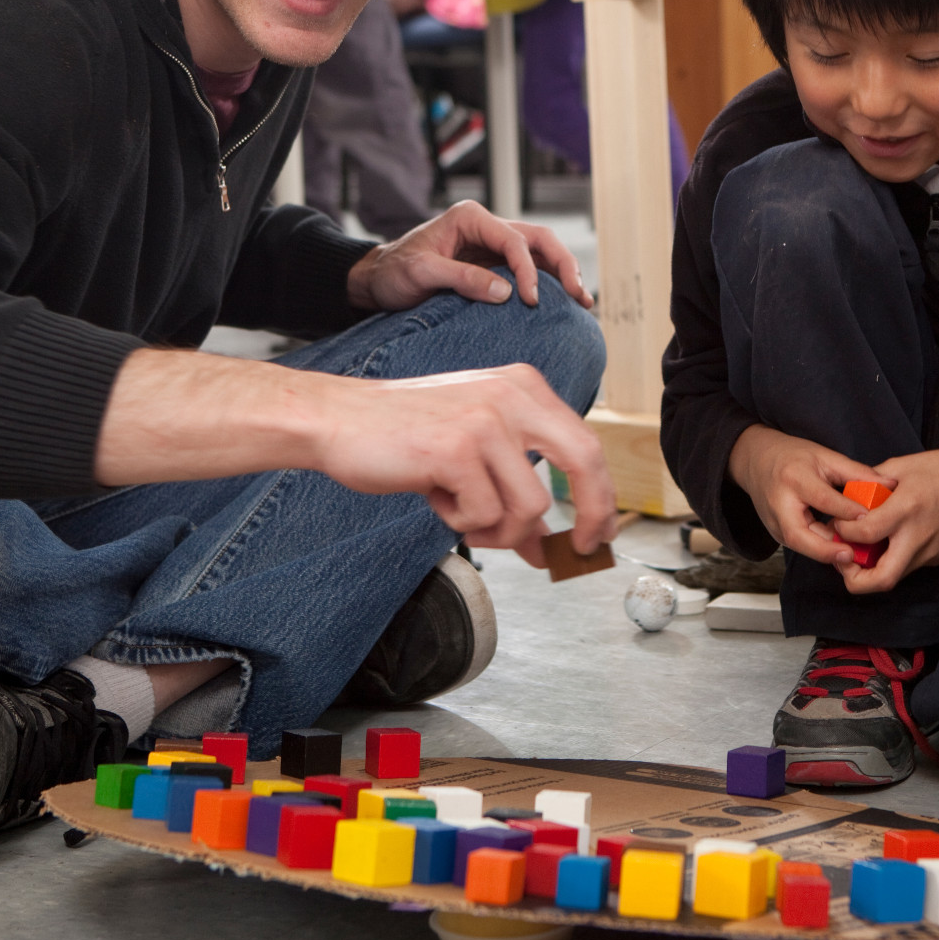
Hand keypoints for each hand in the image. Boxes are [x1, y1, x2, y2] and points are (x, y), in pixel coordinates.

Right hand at [96, 351, 617, 559]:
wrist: (338, 420)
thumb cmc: (404, 437)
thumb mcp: (474, 453)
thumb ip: (516, 489)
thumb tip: (549, 547)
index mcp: (524, 387)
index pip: (587, 444)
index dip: (600, 496)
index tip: (597, 535)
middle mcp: (513, 395)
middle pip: (584, 463)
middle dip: (589, 516)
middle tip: (574, 552)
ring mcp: (486, 420)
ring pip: (530, 506)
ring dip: (497, 529)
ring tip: (458, 511)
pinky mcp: (457, 448)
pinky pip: (485, 515)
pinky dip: (461, 522)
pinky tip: (434, 497)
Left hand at [347, 201, 593, 313]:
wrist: (378, 279)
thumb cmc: (394, 272)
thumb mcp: (422, 274)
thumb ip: (463, 280)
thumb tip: (506, 293)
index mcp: (470, 217)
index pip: (513, 240)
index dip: (528, 270)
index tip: (531, 300)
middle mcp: (486, 226)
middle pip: (538, 240)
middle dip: (563, 266)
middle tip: (578, 295)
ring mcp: (492, 244)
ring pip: (539, 252)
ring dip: (563, 274)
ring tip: (582, 301)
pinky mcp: (493, 263)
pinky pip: (528, 268)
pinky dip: (548, 283)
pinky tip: (563, 302)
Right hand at [728, 426, 883, 570]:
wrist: (756, 461)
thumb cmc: (792, 457)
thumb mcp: (824, 456)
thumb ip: (856, 472)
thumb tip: (888, 484)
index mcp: (794, 478)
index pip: (822, 499)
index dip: (846, 510)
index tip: (869, 519)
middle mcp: (780, 503)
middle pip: (799, 534)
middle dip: (825, 549)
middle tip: (851, 555)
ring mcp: (774, 522)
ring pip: (800, 545)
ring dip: (825, 553)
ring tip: (853, 557)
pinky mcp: (776, 534)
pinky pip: (801, 546)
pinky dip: (820, 550)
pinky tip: (840, 551)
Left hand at [831, 444, 938, 594]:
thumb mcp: (903, 465)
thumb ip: (872, 482)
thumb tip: (849, 494)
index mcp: (907, 509)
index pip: (864, 534)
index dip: (842, 532)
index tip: (837, 523)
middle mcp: (917, 537)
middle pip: (880, 580)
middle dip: (854, 578)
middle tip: (843, 560)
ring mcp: (929, 552)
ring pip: (893, 576)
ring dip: (871, 569)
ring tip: (862, 547)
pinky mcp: (937, 558)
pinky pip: (907, 565)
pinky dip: (890, 558)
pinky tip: (888, 539)